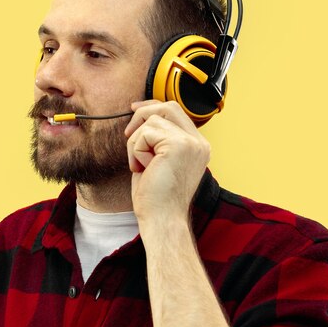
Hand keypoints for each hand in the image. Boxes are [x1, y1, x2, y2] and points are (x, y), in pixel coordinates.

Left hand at [124, 100, 210, 228]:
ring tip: (141, 165)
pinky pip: (145, 133)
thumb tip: (142, 115)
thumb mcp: (159, 161)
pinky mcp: (178, 145)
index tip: (134, 109)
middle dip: (143, 114)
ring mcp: (191, 143)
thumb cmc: (157, 197)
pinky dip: (136, 150)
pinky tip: (143, 169)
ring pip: (152, 121)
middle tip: (128, 133)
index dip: (153, 106)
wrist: (162, 220)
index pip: (177, 112)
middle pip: (168, 107)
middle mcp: (199, 142)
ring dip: (136, 143)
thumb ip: (159, 139)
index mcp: (198, 146)